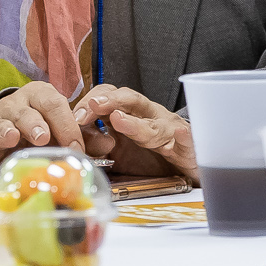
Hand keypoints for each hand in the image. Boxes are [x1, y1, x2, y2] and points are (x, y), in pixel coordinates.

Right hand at [0, 84, 77, 174]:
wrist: (7, 125)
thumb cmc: (40, 125)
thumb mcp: (60, 127)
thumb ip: (81, 136)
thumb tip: (107, 144)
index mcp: (40, 96)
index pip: (54, 104)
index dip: (66, 125)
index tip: (75, 146)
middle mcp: (17, 105)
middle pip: (26, 112)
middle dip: (35, 125)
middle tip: (42, 137)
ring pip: (1, 124)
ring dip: (6, 132)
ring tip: (12, 139)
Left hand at [74, 86, 194, 182]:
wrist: (187, 167)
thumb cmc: (152, 160)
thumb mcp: (119, 154)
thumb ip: (99, 148)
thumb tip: (75, 147)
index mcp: (130, 116)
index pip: (109, 98)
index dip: (92, 103)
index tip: (75, 115)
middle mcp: (149, 117)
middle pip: (130, 100)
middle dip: (110, 101)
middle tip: (94, 106)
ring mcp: (169, 130)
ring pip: (153, 122)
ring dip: (135, 123)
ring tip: (118, 119)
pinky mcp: (190, 146)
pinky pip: (188, 139)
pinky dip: (185, 137)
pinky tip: (181, 135)